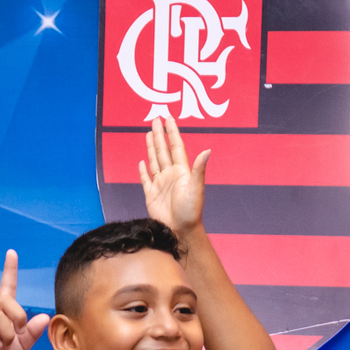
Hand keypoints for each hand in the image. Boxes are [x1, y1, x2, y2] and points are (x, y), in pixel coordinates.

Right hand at [0, 250, 49, 349]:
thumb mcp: (21, 348)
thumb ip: (32, 333)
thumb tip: (45, 317)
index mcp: (1, 315)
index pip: (6, 287)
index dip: (9, 270)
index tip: (12, 253)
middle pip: (5, 301)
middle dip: (18, 316)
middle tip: (19, 332)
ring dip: (8, 333)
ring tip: (5, 345)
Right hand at [139, 114, 210, 235]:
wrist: (180, 230)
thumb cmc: (191, 211)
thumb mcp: (196, 188)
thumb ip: (199, 169)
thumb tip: (207, 151)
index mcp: (181, 171)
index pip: (175, 147)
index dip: (172, 132)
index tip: (169, 118)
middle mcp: (170, 175)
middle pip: (162, 150)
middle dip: (159, 135)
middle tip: (155, 119)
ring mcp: (160, 184)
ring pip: (154, 161)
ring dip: (151, 147)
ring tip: (149, 133)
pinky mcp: (151, 195)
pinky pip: (145, 179)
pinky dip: (143, 171)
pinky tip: (142, 162)